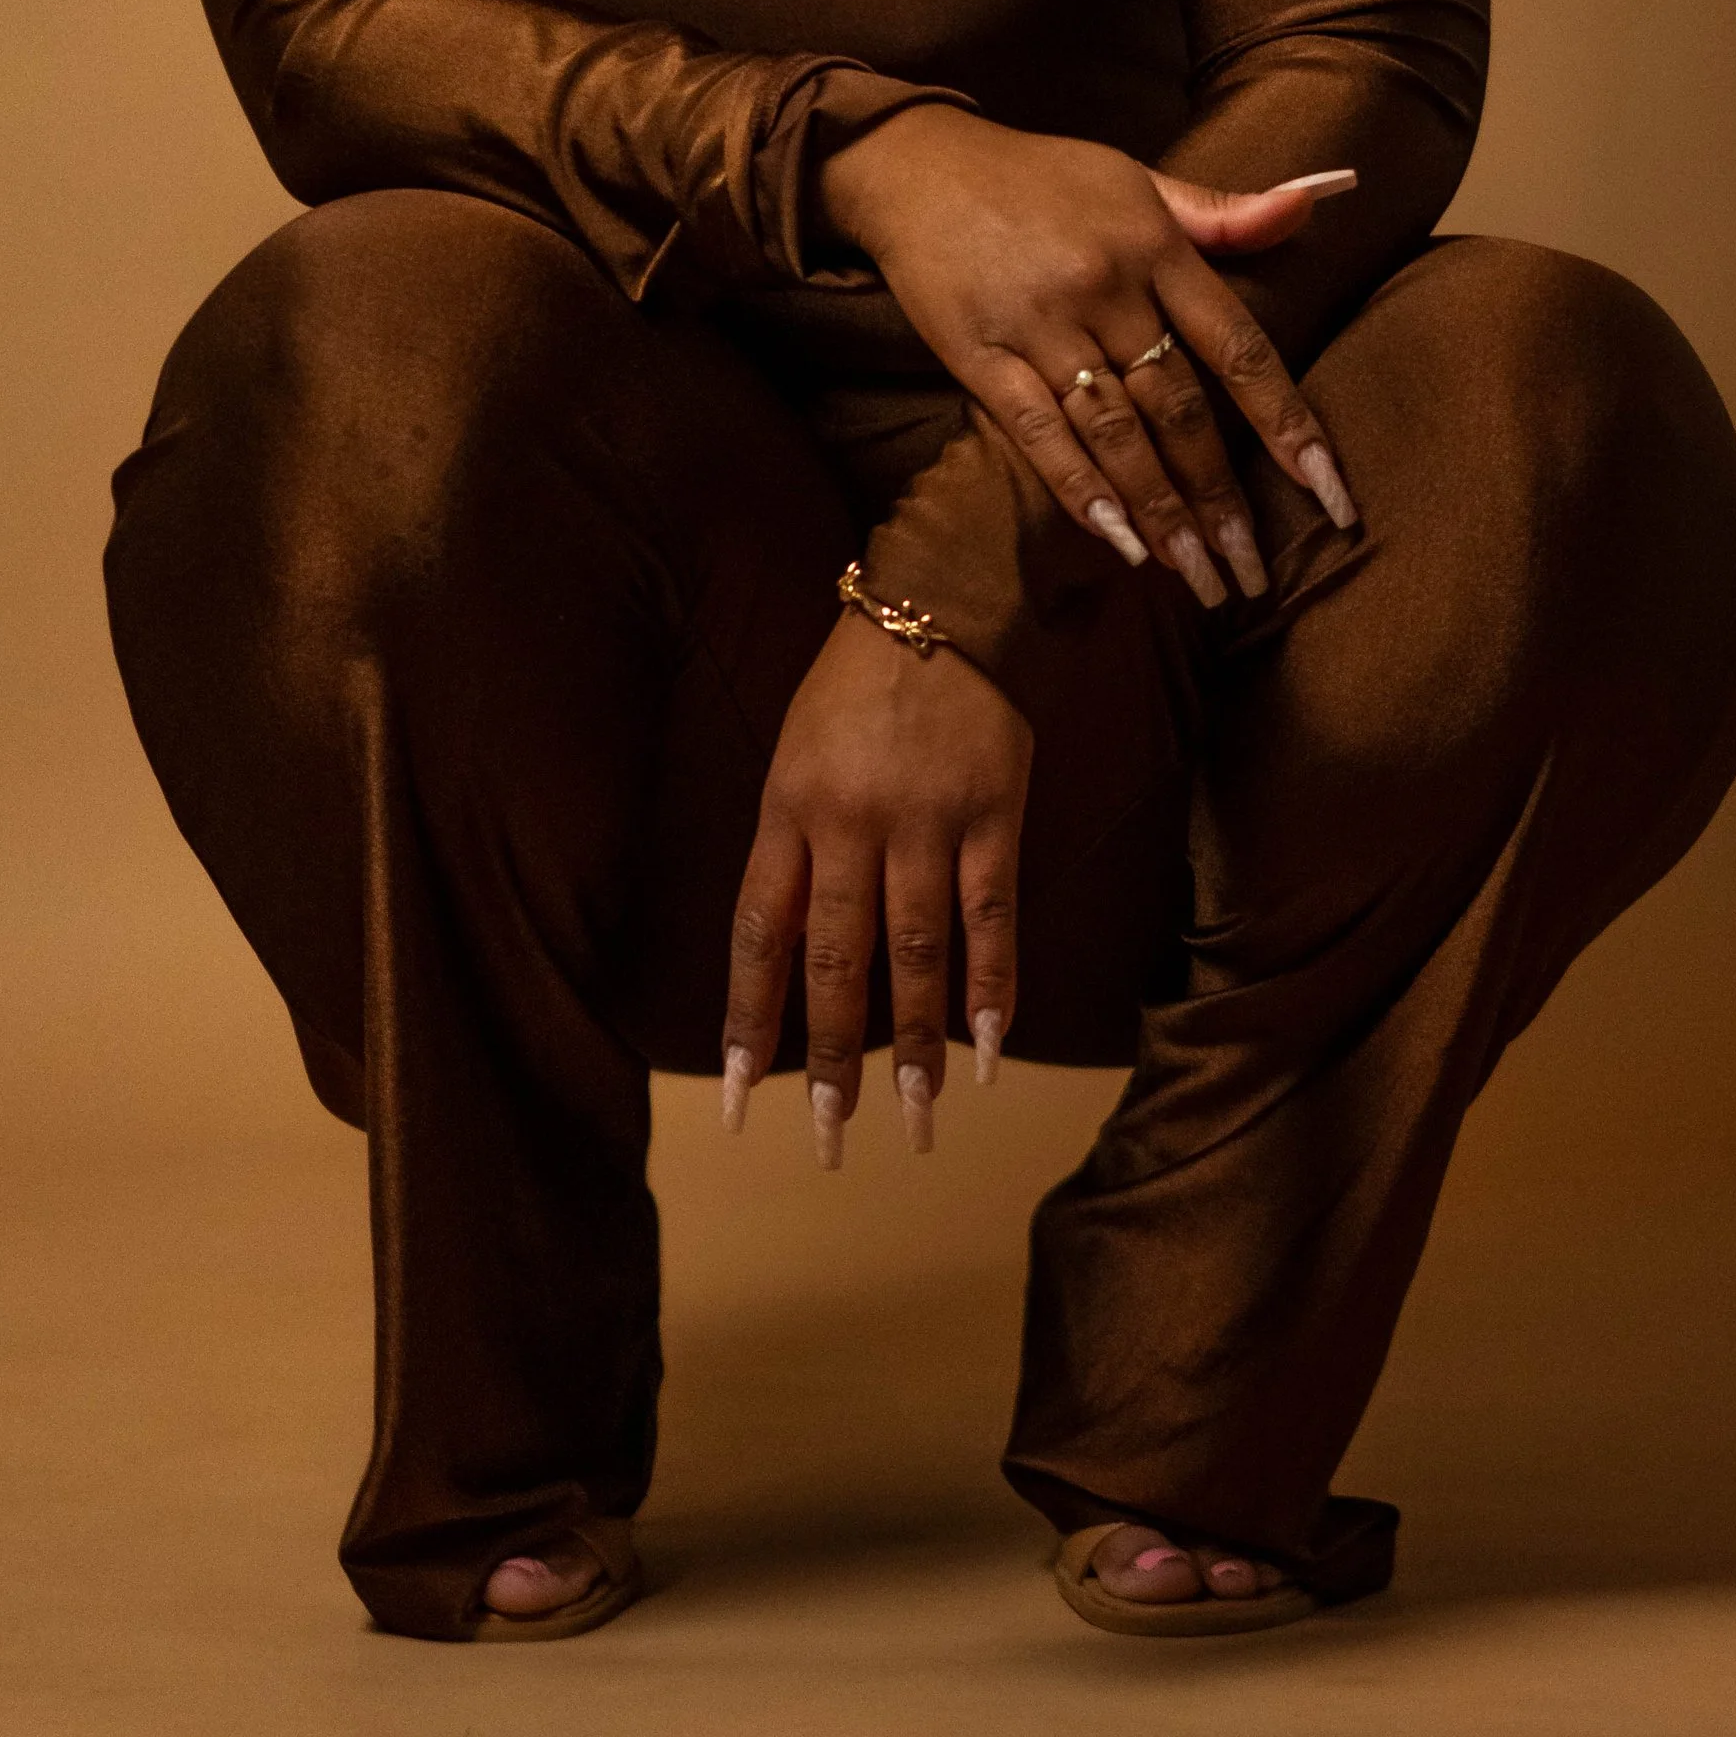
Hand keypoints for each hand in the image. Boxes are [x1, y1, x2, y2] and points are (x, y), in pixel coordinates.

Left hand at [722, 606, 1030, 1164]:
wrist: (941, 596)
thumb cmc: (855, 684)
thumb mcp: (796, 754)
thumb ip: (794, 849)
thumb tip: (793, 955)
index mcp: (787, 809)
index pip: (759, 936)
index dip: (750, 1021)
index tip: (739, 1099)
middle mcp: (851, 823)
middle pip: (838, 961)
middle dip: (833, 1059)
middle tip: (833, 1140)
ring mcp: (927, 821)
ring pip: (917, 954)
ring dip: (915, 1044)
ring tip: (916, 1118)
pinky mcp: (996, 812)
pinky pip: (993, 916)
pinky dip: (993, 987)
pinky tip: (991, 1051)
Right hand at [818, 107, 1356, 600]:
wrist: (915, 164)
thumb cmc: (1038, 174)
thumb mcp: (1136, 178)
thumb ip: (1220, 210)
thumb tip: (1311, 203)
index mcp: (1155, 247)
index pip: (1239, 348)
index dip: (1287, 425)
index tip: (1328, 493)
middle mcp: (1106, 290)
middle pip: (1180, 410)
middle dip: (1222, 499)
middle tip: (1253, 573)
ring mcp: (1042, 326)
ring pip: (1117, 434)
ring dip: (1163, 513)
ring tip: (1199, 578)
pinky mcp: (980, 356)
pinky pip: (1038, 433)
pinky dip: (1081, 489)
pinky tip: (1119, 542)